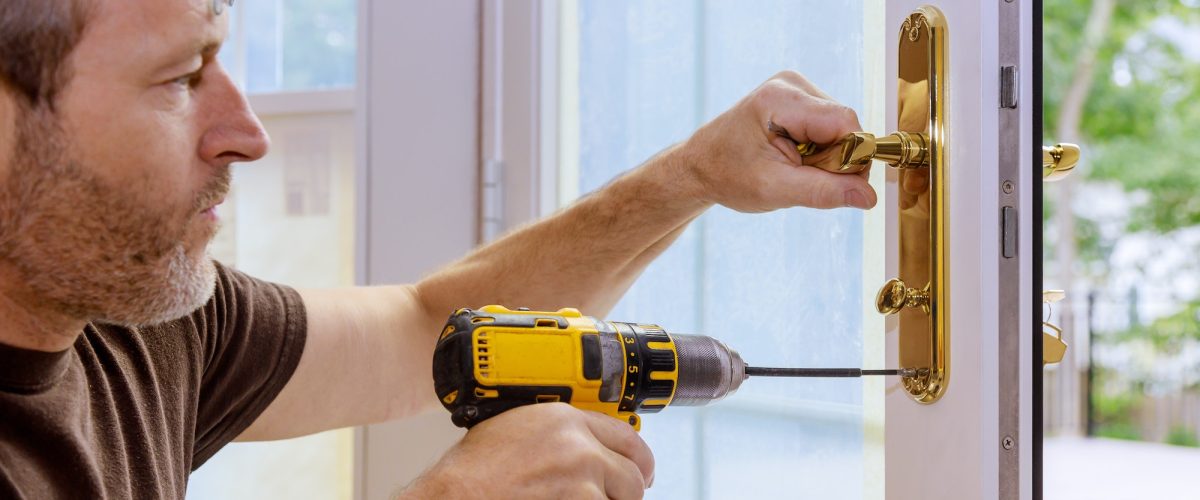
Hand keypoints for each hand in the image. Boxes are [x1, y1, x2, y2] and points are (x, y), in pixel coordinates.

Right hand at [402, 403, 653, 498]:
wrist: (456, 497)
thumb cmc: (472, 472)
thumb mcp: (514, 429)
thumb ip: (554, 434)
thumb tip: (580, 445)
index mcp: (565, 421)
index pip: (626, 437)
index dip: (636, 459)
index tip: (639, 470)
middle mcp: (580, 447)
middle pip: (631, 475)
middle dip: (625, 492)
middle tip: (612, 499)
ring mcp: (582, 482)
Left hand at [677, 71, 876, 211]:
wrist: (700, 166)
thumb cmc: (727, 175)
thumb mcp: (774, 190)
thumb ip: (822, 192)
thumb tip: (868, 197)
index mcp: (781, 98)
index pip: (844, 122)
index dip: (850, 157)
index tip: (831, 184)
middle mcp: (792, 84)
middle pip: (845, 124)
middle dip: (834, 159)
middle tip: (798, 176)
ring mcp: (796, 89)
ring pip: (841, 128)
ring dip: (826, 156)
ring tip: (791, 166)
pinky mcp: (800, 99)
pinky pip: (830, 128)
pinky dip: (819, 150)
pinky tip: (793, 157)